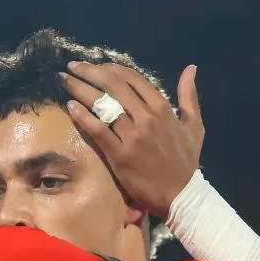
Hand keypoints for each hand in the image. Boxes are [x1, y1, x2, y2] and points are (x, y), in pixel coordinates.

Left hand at [60, 62, 203, 217]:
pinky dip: (83, 116)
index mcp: (162, 108)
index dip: (110, 68)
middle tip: (72, 66)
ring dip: (80, 88)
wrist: (180, 194)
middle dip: (90, 72)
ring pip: (103, 104)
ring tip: (64, 79)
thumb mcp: (194, 125)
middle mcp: (146, 117)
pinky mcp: (119, 154)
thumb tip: (190, 68)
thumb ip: (189, 96)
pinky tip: (70, 106)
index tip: (95, 66)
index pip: (132, 78)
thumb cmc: (186, 161)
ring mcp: (132, 135)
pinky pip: (98, 130)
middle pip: (113, 86)